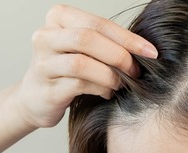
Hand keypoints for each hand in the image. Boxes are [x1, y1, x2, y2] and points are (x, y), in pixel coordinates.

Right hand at [14, 5, 157, 127]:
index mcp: (58, 18)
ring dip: (109, 75)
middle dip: (119, 55)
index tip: (151, 52)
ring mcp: (42, 63)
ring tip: (121, 83)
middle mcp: (45, 36)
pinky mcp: (45, 89)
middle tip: (136, 70)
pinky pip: (79, 85)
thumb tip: (145, 50)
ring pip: (82, 63)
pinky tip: (107, 93)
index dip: (127, 37)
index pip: (97, 23)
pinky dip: (100, 89)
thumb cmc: (67, 70)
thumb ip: (106, 42)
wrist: (37, 99)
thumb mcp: (84, 49)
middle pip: (87, 38)